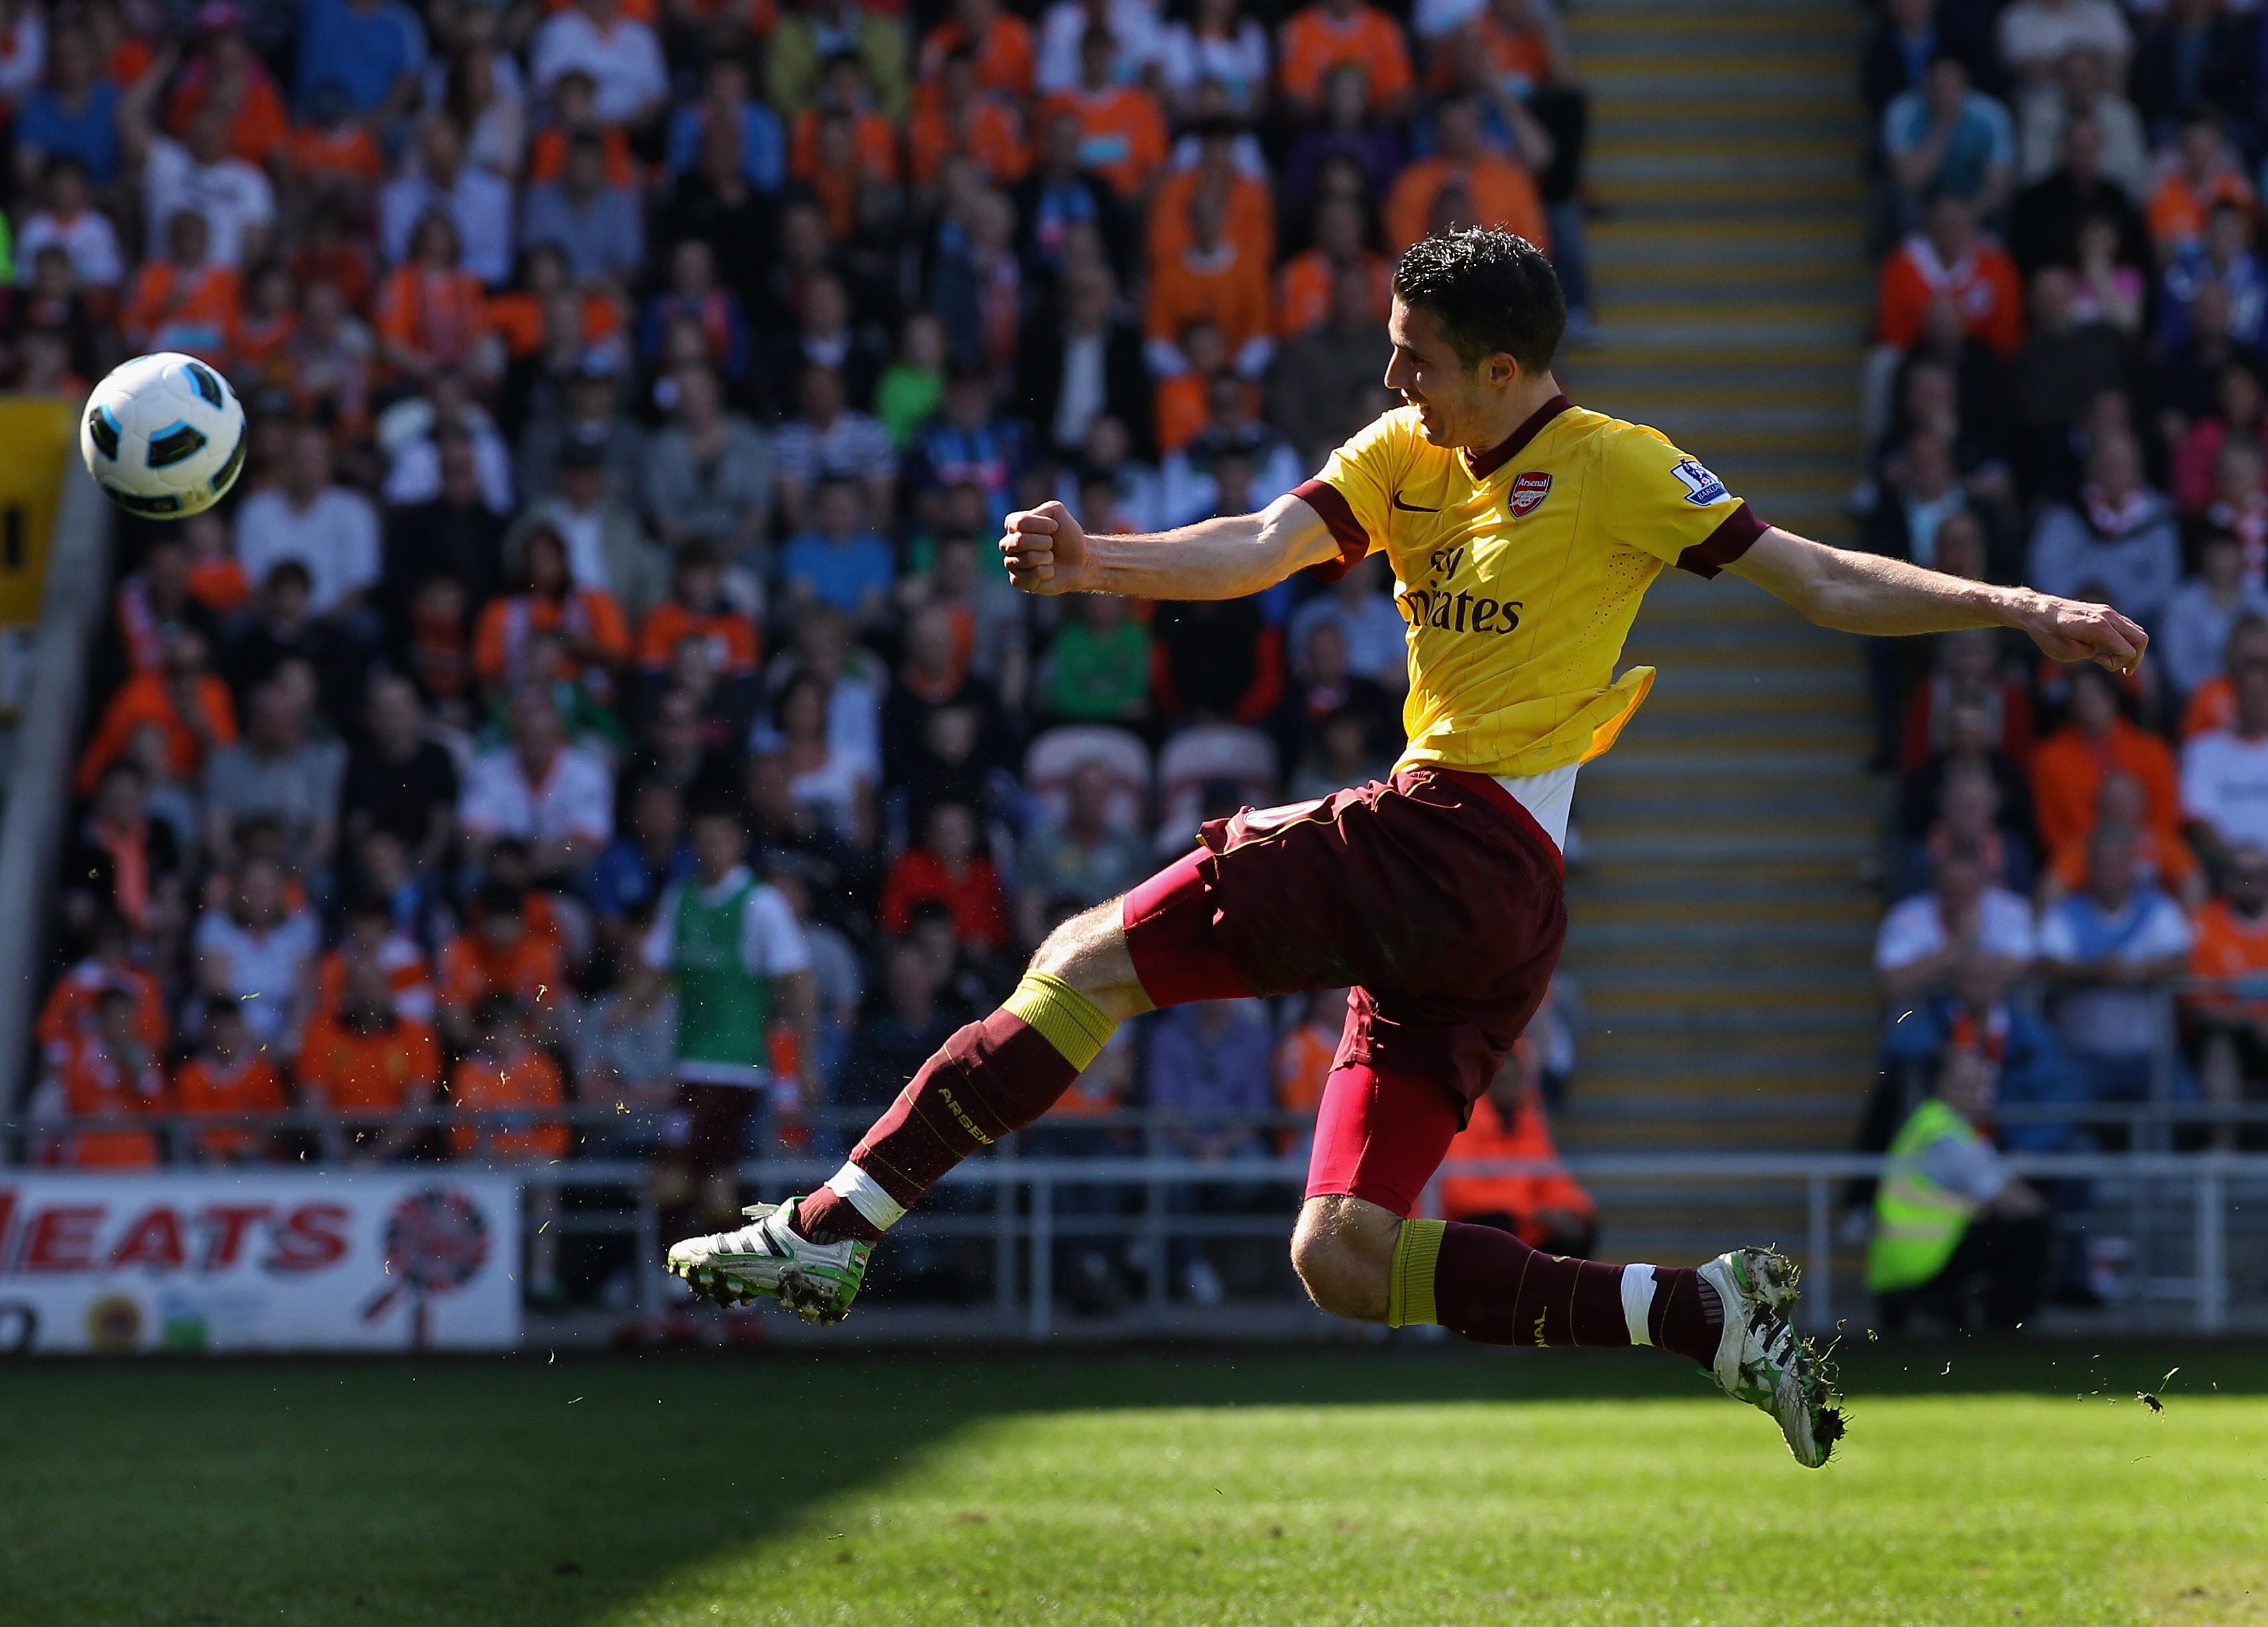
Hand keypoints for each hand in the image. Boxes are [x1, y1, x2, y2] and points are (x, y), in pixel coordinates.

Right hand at [999, 501, 1094, 594]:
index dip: (1041, 525)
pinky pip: (1028, 577)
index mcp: (1014, 524)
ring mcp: (1011, 563)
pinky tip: (1049, 571)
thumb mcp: (1058, 513)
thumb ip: (1044, 509)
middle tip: (1052, 545)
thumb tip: (1028, 525)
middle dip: (1045, 542)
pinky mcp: (1017, 581)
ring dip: (1047, 558)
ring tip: (1051, 558)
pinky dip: (1046, 573)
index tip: (1055, 527)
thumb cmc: (1067, 536)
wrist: (1080, 561)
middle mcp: (1008, 544)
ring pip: (1027, 559)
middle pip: (1020, 541)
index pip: (1020, 522)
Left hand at [2012, 592, 2147, 674]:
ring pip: (2136, 631)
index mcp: (2099, 627)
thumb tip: (2102, 650)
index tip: (2097, 661)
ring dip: (2131, 648)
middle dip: (2136, 658)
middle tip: (2123, 670)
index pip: (2128, 650)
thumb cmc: (2047, 633)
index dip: (2118, 663)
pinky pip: (2125, 626)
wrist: (2037, 611)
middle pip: (2141, 638)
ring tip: (2113, 660)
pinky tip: (2107, 648)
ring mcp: (2107, 611)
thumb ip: (2089, 654)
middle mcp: (2107, 616)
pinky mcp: (2104, 611)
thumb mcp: (2065, 653)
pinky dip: (2124, 640)